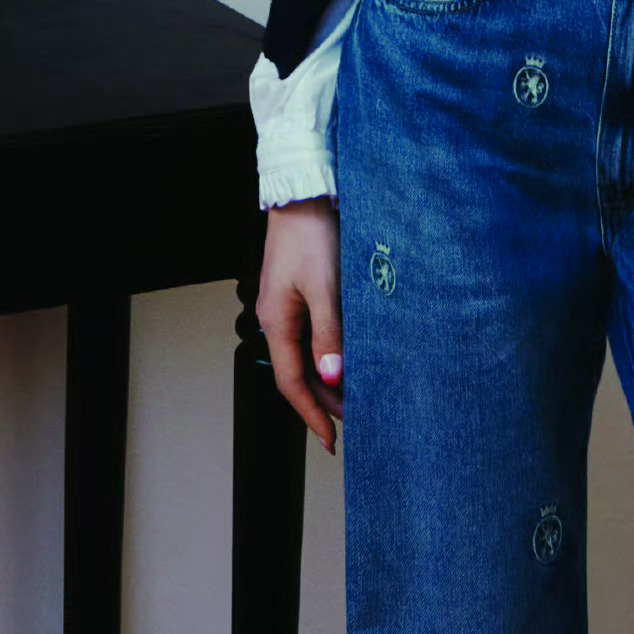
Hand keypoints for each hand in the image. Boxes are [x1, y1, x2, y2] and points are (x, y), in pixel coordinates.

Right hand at [256, 198, 343, 452]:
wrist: (304, 194)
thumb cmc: (311, 236)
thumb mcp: (324, 287)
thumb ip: (328, 334)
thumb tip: (331, 377)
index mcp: (277, 322)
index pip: (292, 383)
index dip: (312, 414)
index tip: (331, 440)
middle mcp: (277, 319)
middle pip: (298, 373)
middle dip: (324, 400)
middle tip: (356, 420)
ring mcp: (286, 306)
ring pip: (305, 355)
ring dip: (328, 377)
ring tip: (356, 394)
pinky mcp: (298, 292)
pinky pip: (310, 335)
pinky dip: (327, 353)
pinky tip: (346, 357)